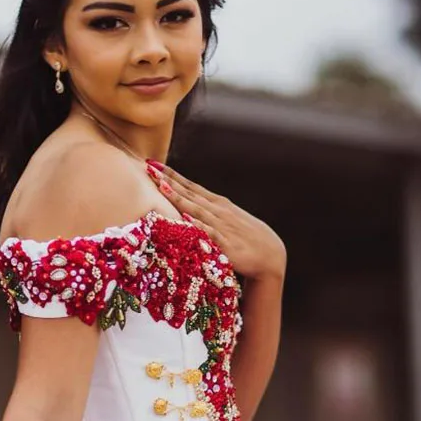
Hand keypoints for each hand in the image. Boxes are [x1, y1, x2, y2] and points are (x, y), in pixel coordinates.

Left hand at [147, 160, 285, 281]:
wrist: (271, 256)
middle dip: (168, 181)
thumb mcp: (227, 220)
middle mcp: (218, 211)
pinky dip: (198, 225)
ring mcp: (222, 226)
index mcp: (217, 204)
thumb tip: (187, 207)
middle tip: (149, 168)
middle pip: (189, 193)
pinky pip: (210, 233)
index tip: (153, 164)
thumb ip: (207, 212)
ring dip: (179, 197)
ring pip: (196, 208)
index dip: (171, 175)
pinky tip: (186, 218)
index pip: (190, 186)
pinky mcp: (226, 244)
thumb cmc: (246, 238)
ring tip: (161, 186)